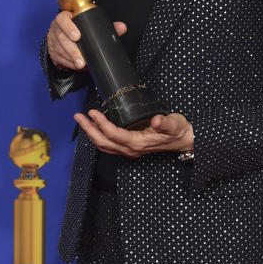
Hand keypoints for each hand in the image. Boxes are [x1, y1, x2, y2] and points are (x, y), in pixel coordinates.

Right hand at [46, 12, 126, 70]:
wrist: (66, 34)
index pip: (63, 19)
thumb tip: (122, 27)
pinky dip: (67, 63)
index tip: (77, 36)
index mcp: (65, 17)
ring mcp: (52, 39)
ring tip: (80, 65)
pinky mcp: (52, 51)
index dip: (69, 27)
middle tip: (82, 61)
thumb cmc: (80, 28)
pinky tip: (75, 66)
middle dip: (72, 51)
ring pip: (59, 49)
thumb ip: (106, 26)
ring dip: (70, 59)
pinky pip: (58, 58)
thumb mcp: (91, 25)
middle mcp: (56, 28)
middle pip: (61, 38)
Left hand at [74, 109, 194, 157]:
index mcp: (138, 143)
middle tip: (78, 116)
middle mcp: (131, 150)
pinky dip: (99, 137)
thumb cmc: (178, 131)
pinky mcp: (129, 149)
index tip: (92, 112)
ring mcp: (129, 151)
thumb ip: (165, 123)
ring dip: (91, 134)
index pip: (114, 134)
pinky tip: (95, 128)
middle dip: (89, 129)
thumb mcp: (174, 123)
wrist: (184, 141)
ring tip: (82, 121)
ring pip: (104, 146)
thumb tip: (156, 121)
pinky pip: (109, 146)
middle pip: (103, 142)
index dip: (101, 123)